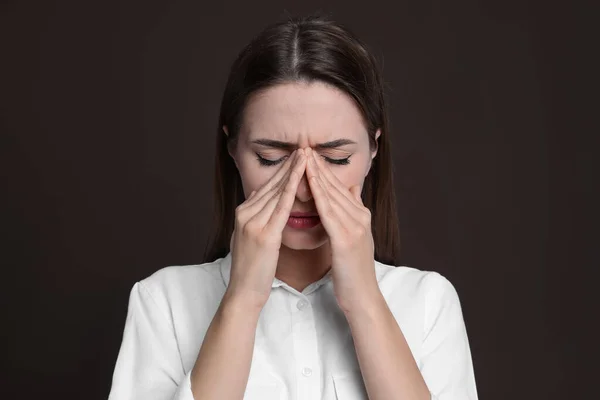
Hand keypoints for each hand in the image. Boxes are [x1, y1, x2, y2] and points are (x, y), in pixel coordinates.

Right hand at [226, 149, 306, 309]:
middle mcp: (245, 214)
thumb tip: (260, 195)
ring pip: (276, 191)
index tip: (296, 156)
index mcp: (243, 214)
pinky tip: (301, 178)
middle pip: (271, 184)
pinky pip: (281, 207)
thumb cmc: (252, 268)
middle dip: (289, 165)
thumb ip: (255, 215)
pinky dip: (291, 190)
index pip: (266, 186)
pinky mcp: (264, 235)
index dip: (282, 170)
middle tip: (304, 147)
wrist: (244, 292)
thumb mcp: (249, 236)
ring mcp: (253, 223)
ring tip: (306, 155)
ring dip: (293, 172)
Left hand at [305, 147, 379, 312]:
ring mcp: (354, 226)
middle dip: (318, 166)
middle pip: (336, 186)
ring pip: (332, 194)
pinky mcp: (345, 238)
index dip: (324, 170)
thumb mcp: (354, 238)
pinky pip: (328, 211)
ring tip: (304, 156)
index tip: (309, 154)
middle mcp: (360, 217)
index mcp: (360, 216)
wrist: (362, 296)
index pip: (339, 187)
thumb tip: (351, 191)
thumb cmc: (352, 271)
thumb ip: (352, 214)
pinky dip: (318, 194)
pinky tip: (307, 182)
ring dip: (316, 174)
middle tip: (304, 147)